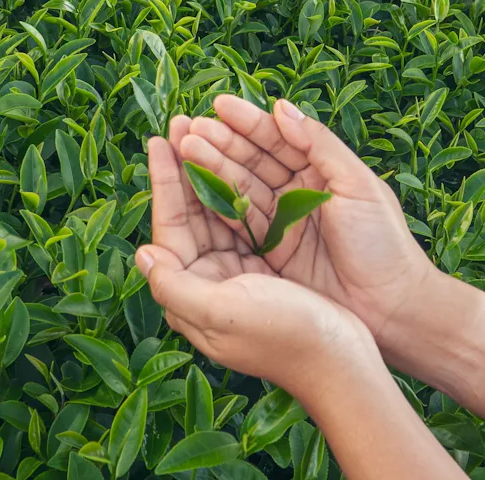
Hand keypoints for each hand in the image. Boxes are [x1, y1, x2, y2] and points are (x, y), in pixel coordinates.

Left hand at [135, 125, 374, 395]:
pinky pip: (245, 219)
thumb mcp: (222, 313)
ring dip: (210, 171)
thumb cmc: (284, 336)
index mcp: (192, 294)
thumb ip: (174, 287)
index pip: (170, 228)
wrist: (343, 362)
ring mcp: (237, 274)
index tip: (159, 141)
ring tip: (203, 131)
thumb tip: (141, 253)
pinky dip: (238, 189)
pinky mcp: (265, 268)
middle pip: (190, 214)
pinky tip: (238, 162)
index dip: (163, 182)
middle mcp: (208, 282)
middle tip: (180, 122)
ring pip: (216, 211)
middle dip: (185, 167)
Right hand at [174, 95, 433, 348]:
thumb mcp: (358, 185)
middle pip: (252, 160)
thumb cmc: (383, 243)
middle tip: (187, 128)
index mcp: (320, 170)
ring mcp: (281, 223)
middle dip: (220, 142)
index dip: (248, 122)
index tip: (218, 105)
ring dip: (211, 167)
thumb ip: (319, 144)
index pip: (277, 139)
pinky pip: (238, 223)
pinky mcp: (270, 254)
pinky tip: (193, 186)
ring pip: (240, 188)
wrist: (393, 309)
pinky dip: (215, 204)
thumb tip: (281, 107)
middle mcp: (296, 192)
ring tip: (183, 147)